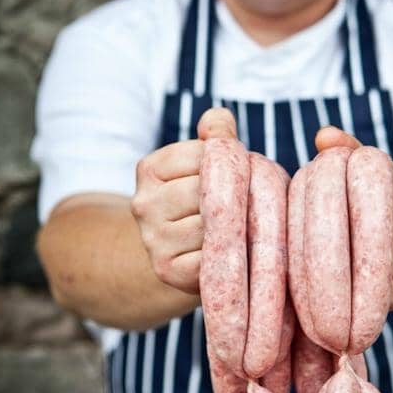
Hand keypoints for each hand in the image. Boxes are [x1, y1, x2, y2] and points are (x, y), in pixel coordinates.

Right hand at [131, 107, 237, 292]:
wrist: (179, 254)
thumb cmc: (204, 199)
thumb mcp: (205, 161)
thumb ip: (216, 134)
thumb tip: (219, 121)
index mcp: (149, 169)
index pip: (204, 155)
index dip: (232, 164)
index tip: (237, 174)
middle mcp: (143, 203)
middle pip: (209, 191)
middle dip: (239, 195)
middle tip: (250, 202)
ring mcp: (152, 239)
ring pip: (213, 225)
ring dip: (239, 225)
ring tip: (244, 225)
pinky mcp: (168, 270)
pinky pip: (214, 257)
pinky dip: (230, 254)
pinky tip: (233, 250)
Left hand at [315, 126, 392, 310]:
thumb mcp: (387, 177)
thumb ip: (353, 152)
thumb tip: (323, 135)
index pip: (364, 170)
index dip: (329, 169)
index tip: (312, 171)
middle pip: (350, 208)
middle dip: (314, 202)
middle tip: (294, 198)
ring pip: (341, 245)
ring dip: (308, 233)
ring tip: (298, 226)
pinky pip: (344, 278)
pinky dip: (316, 267)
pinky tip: (306, 260)